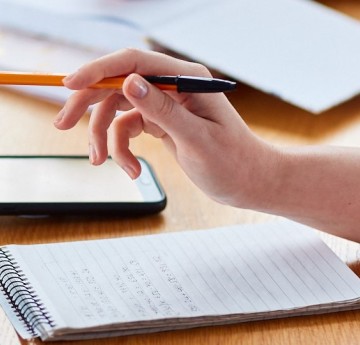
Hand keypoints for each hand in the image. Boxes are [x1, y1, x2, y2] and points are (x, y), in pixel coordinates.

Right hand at [54, 49, 278, 207]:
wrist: (247, 182)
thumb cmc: (233, 162)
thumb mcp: (197, 139)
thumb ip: (163, 110)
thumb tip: (127, 83)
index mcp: (187, 80)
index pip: (134, 63)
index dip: (98, 71)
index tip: (69, 86)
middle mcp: (174, 87)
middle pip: (119, 86)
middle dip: (90, 106)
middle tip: (61, 125)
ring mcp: (166, 106)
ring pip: (120, 112)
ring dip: (106, 138)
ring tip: (105, 163)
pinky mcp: (162, 124)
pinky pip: (130, 131)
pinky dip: (123, 150)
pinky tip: (131, 169)